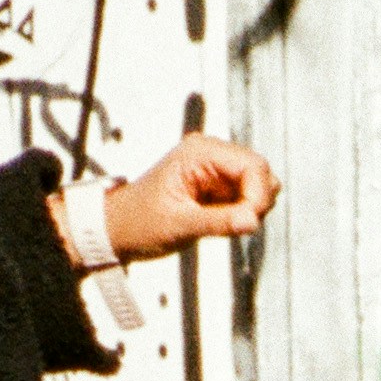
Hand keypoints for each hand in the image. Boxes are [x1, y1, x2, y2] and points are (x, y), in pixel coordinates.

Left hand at [102, 132, 279, 260]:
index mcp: (200, 152)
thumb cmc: (140, 221)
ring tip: (224, 224)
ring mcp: (216, 169)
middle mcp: (211, 154)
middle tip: (237, 225)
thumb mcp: (180, 224)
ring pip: (258, 185)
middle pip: (260, 172)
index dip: (258, 195)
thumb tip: (253, 221)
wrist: (120, 228)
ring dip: (251, 208)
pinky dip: (243, 213)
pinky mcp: (218, 185)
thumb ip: (219, 221)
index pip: (252, 165)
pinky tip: (221, 222)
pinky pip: (246, 197)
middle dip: (257, 202)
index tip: (249, 222)